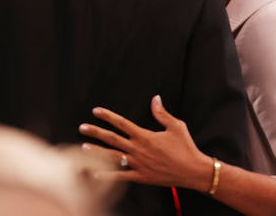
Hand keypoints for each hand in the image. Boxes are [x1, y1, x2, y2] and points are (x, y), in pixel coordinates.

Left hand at [79, 95, 212, 191]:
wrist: (193, 171)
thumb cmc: (186, 147)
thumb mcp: (176, 126)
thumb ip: (162, 113)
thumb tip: (155, 98)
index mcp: (145, 136)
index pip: (121, 123)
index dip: (107, 116)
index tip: (96, 111)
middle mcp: (138, 149)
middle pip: (112, 139)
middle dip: (95, 132)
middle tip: (82, 127)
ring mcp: (138, 164)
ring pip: (112, 157)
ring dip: (97, 152)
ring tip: (84, 147)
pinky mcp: (141, 176)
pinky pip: (120, 176)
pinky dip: (107, 176)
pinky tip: (94, 174)